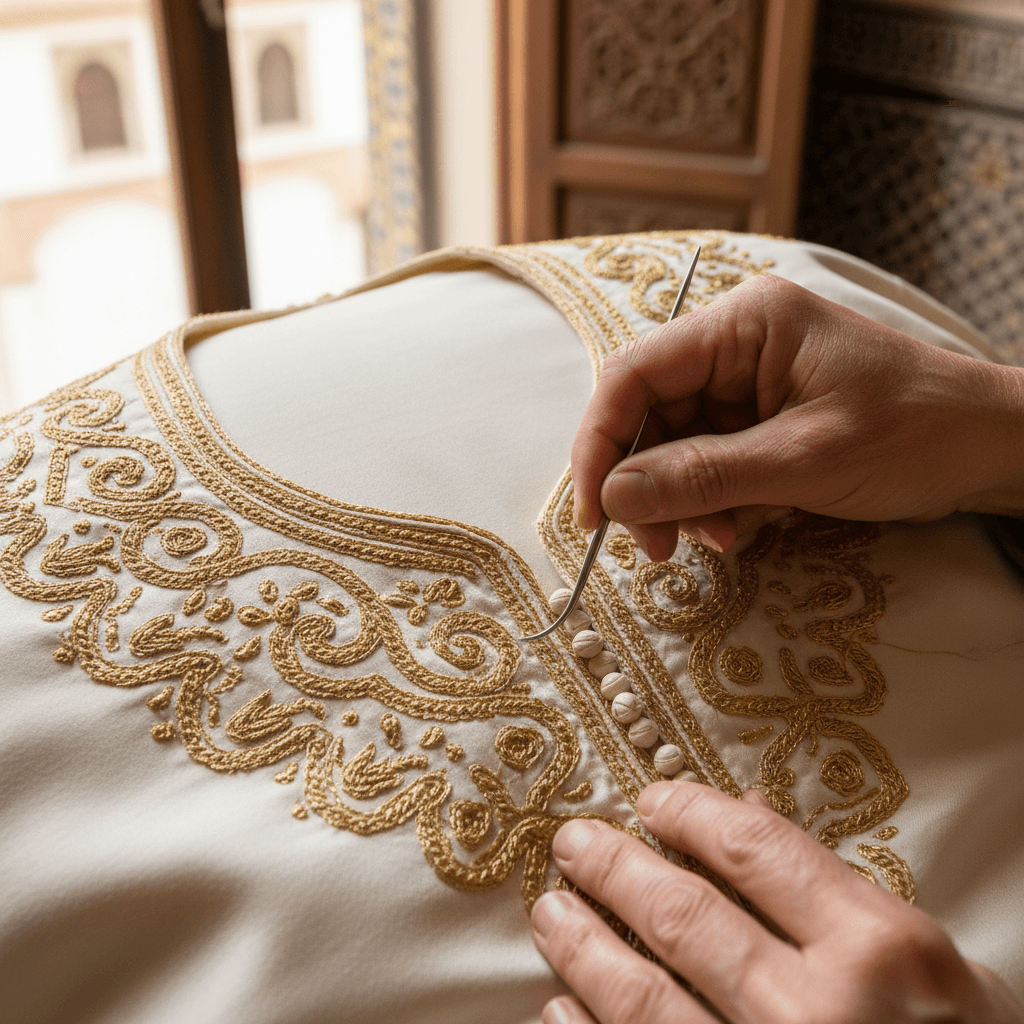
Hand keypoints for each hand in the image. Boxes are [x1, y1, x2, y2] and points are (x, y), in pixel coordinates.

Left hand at [531, 782, 1022, 1023]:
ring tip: (551, 910)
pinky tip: (560, 1006)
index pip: (756, 851)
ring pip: (645, 997)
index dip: (689, 814)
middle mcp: (819, 1011)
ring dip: (584, 946)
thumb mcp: (934, 968)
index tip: (651, 802)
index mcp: (882, 950)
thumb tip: (747, 812)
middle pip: (685, 914)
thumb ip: (839, 890)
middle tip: (573, 843)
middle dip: (614, 868)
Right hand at [570, 275, 1023, 559]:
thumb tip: (612, 496)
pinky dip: (718, 504)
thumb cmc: (915, 435)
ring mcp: (747, 387)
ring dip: (688, 503)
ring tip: (727, 539)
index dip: (601, 444)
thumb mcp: (804, 460)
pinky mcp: (761, 424)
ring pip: (675, 450)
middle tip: (660, 546)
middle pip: (649, 417)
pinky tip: (749, 526)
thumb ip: (703, 477)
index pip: (634, 375)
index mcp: (742, 325)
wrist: (991, 450)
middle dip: (650, 485)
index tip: (595, 513)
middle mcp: (734, 349)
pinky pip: (709, 467)